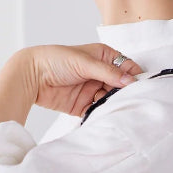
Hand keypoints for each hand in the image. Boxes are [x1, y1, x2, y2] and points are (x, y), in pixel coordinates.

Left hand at [28, 43, 143, 115]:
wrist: (31, 77)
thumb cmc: (55, 60)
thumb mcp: (85, 62)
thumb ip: (108, 72)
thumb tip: (130, 81)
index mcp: (103, 57)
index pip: (126, 67)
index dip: (134, 76)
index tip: (140, 87)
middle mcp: (100, 74)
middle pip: (120, 86)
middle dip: (124, 94)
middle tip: (128, 101)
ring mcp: (92, 90)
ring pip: (110, 100)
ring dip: (113, 105)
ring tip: (115, 108)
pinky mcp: (84, 105)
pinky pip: (98, 111)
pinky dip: (102, 114)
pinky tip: (105, 116)